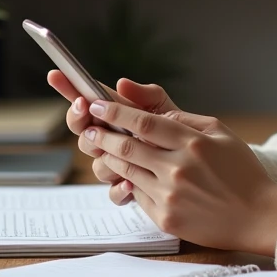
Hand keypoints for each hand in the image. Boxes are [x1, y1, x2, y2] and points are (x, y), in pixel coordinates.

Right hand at [46, 72, 180, 202]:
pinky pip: (113, 192)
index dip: (71, 91)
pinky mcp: (128, 190)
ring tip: (126, 156)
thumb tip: (122, 84)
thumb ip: (149, 97)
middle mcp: (113, 142)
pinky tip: (130, 185)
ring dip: (108, 160)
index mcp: (119, 118)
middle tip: (93, 122)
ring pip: (98, 165)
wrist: (208, 174)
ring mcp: (118, 166)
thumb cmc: (186, 137)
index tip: (68, 87)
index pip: (87, 103)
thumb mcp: (172, 112)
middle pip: (85, 135)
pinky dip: (120, 188)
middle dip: (86, 128)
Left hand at [78, 100, 276, 255]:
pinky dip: (130, 183)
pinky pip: (138, 196)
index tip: (97, 104)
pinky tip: (128, 176)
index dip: (115, 112)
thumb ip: (185, 118)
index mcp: (193, 143)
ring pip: (126, 172)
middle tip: (89, 128)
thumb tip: (154, 113)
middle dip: (102, 135)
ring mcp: (170, 195)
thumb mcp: (221, 133)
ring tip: (103, 149)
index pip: (143, 122)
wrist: (257, 216)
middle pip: (127, 147)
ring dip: (109, 159)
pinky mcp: (166, 218)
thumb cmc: (241, 171)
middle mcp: (178, 168)